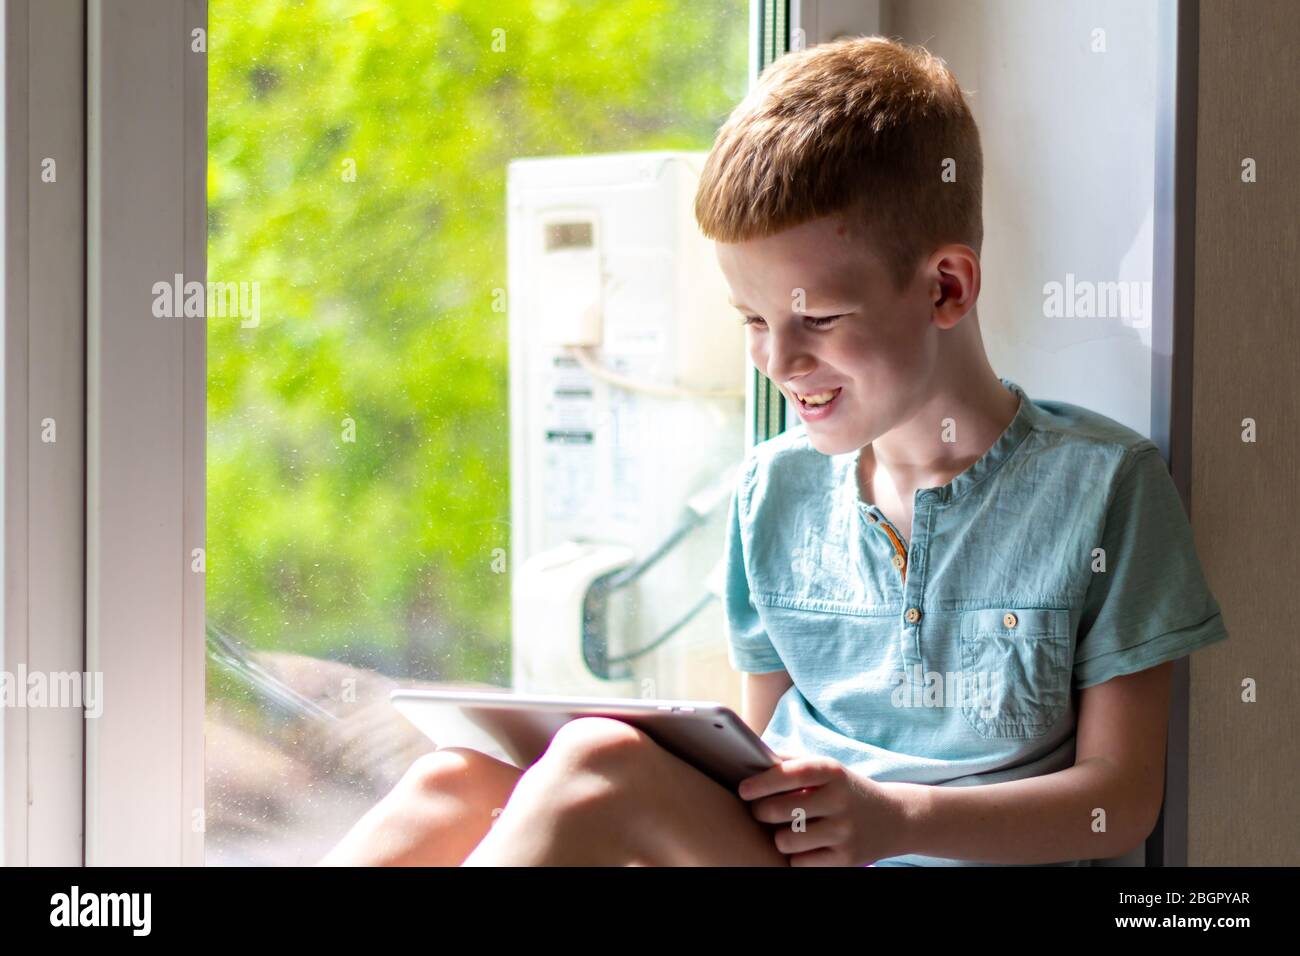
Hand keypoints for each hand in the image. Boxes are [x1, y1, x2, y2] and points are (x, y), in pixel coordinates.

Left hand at [737, 751, 908, 865]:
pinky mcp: (846, 859)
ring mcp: (844, 831)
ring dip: (779, 837)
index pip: (792, 773)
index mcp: (832, 772)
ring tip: (785, 830)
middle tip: (760, 811)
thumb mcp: (827, 769)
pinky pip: (800, 863)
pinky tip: (803, 846)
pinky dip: (795, 856)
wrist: (894, 818)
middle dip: (762, 812)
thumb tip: (750, 759)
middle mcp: (839, 800)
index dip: (763, 782)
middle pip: (782, 810)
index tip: (743, 790)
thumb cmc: (845, 790)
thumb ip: (790, 762)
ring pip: (786, 840)